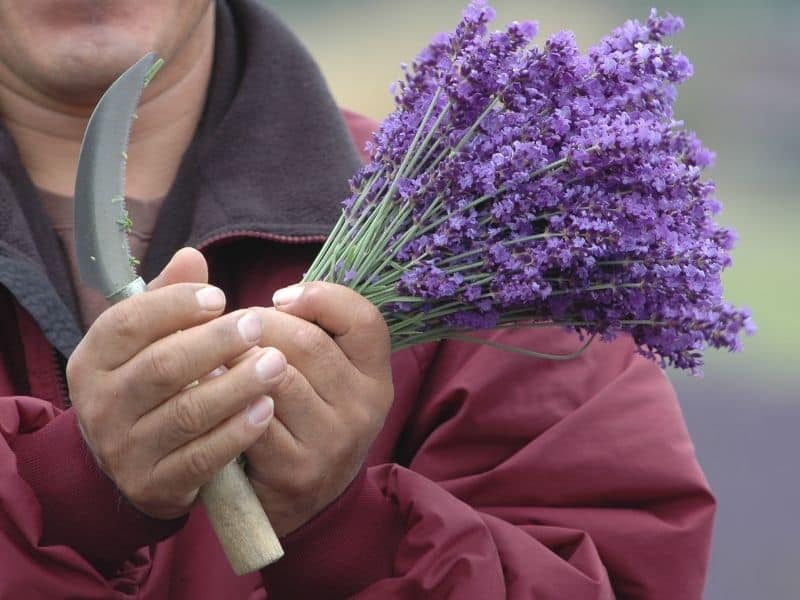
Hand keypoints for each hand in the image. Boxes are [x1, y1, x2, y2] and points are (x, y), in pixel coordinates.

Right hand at [66, 248, 285, 518]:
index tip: (220, 296)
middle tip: (258, 325)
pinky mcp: (154, 486)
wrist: (132, 464)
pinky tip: (267, 409)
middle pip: (162, 368)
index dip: (174, 306)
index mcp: (93, 360)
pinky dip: (236, 433)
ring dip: (236, 386)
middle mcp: (100, 406)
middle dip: (214, 343)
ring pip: (186, 414)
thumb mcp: (148, 341)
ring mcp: (124, 450)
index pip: (127, 324)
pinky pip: (201, 458)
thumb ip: (168, 299)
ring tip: (276, 364)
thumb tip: (192, 256)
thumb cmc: (150, 386)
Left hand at [243, 282, 393, 535]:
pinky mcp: (297, 470)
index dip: (321, 296)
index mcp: (375, 378)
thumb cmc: (306, 422)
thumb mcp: (329, 380)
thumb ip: (315, 331)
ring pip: (278, 375)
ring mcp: (333, 441)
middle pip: (309, 342)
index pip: (365, 320)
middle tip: (231, 326)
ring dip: (237, 357)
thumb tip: (278, 293)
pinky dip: (224, 394)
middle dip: (258, 324)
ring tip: (218, 354)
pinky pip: (253, 415)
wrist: (304, 504)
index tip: (280, 297)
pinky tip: (209, 387)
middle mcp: (364, 409)